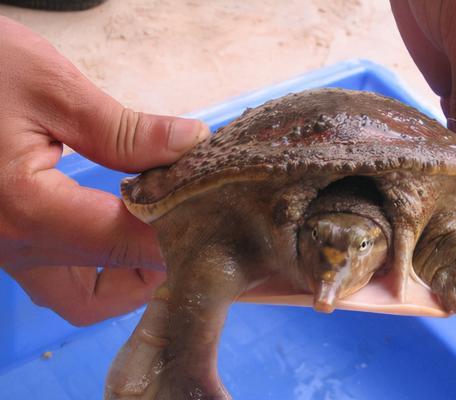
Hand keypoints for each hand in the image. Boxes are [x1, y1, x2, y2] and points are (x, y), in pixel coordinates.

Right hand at [0, 17, 208, 324]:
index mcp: (28, 210)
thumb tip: (192, 145)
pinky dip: (94, 266)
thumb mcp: (51, 89)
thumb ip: (126, 130)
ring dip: (123, 278)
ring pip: (75, 297)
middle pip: (102, 295)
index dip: (182, 236)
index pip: (130, 244)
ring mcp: (0, 249)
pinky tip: (118, 228)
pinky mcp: (0, 238)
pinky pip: (54, 276)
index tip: (220, 216)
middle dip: (153, 273)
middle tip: (189, 228)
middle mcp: (11, 246)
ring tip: (158, 230)